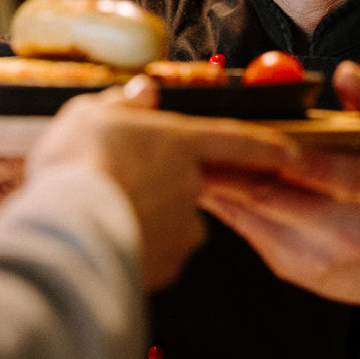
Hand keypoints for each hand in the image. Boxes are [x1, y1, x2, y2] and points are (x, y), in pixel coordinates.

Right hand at [31, 77, 297, 289]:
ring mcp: (182, 229)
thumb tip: (142, 93)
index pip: (236, 141)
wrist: (67, 227)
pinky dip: (138, 246)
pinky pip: (157, 252)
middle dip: (168, 183)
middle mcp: (192, 186)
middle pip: (194, 184)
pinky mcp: (166, 265)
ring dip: (150, 216)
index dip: (266, 145)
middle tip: (128, 180)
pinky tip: (105, 236)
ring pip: (174, 221)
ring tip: (105, 211)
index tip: (292, 153)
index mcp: (181, 143)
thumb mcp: (91, 114)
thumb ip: (122, 104)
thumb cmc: (77, 163)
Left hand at [198, 61, 359, 358]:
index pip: (313, 167)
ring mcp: (314, 256)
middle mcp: (344, 230)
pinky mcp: (291, 268)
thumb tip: (346, 72)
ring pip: (247, 212)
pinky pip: (247, 227)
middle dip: (221, 161)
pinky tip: (198, 173)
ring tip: (176, 148)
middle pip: (266, 193)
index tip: (226, 116)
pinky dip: (222, 198)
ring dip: (211, 179)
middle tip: (180, 128)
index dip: (266, 144)